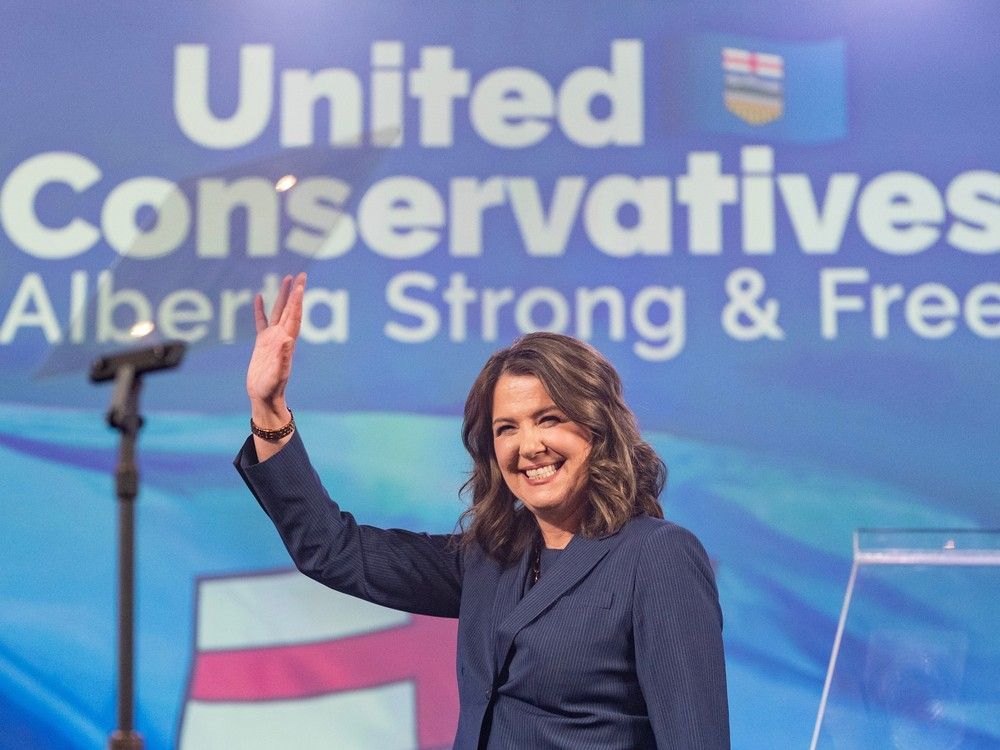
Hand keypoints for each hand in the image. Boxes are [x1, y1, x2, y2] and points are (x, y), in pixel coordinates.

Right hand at [246, 273, 305, 423]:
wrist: (264, 397)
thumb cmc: (272, 389)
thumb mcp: (278, 374)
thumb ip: (283, 358)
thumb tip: (287, 340)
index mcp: (287, 342)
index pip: (294, 317)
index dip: (297, 301)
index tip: (301, 285)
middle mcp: (282, 337)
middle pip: (290, 309)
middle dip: (295, 292)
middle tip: (301, 274)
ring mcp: (272, 339)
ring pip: (278, 312)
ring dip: (283, 296)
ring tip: (286, 279)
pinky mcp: (262, 343)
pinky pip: (261, 322)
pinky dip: (261, 309)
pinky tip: (260, 296)